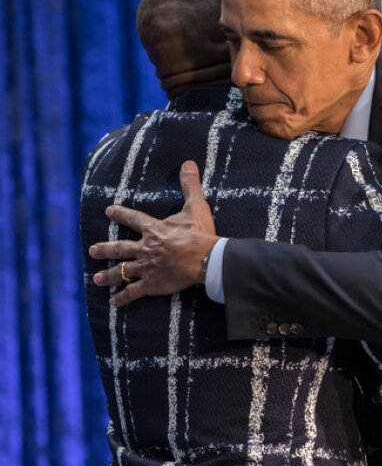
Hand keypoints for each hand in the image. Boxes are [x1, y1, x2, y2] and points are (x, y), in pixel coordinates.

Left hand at [90, 161, 218, 306]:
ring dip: (109, 276)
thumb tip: (188, 163)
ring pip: (123, 271)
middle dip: (105, 249)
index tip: (108, 211)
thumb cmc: (200, 233)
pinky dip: (123, 298)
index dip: (121, 214)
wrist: (205, 258)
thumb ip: (190, 185)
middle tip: (92, 250)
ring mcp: (147, 267)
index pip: (134, 219)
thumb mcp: (195, 206)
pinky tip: (114, 302)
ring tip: (96, 279)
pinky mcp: (153, 284)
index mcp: (154, 230)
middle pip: (121, 248)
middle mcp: (146, 248)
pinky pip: (134, 292)